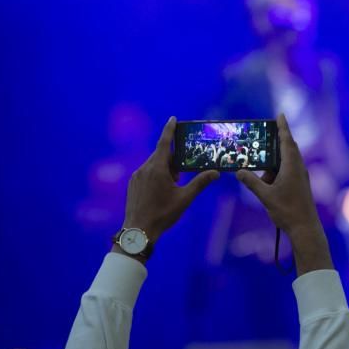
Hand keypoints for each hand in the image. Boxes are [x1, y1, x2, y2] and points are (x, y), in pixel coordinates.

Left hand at [122, 116, 218, 243]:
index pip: (164, 143)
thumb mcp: (185, 198)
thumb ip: (200, 183)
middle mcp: (144, 168)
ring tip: (174, 184)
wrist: (139, 230)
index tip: (173, 119)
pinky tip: (163, 190)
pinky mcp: (133, 184)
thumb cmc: (163, 214)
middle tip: (183, 170)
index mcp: (157, 169)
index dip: (169, 130)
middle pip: (160, 156)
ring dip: (165, 169)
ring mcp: (137, 176)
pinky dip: (156, 175)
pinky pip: (146, 173)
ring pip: (153, 165)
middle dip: (173, 160)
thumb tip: (215, 173)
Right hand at [238, 114, 331, 274]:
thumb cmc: (287, 211)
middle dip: (277, 140)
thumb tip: (239, 172)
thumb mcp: (265, 196)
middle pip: (288, 148)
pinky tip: (267, 177)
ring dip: (274, 160)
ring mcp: (300, 177)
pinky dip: (277, 169)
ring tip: (260, 161)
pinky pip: (287, 171)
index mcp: (292, 166)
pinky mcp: (300, 185)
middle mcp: (298, 168)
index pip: (287, 141)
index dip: (283, 127)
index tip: (280, 114)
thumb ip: (251, 182)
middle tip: (265, 133)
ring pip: (287, 161)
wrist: (305, 228)